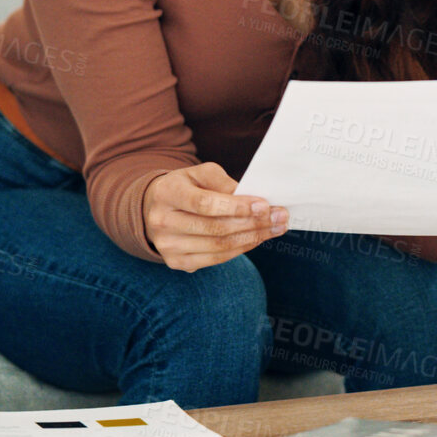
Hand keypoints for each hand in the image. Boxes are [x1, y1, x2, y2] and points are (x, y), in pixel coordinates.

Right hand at [140, 162, 287, 271]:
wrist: (156, 207)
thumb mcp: (201, 173)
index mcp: (167, 193)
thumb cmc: (187, 187)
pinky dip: (241, 249)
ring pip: (219, 247)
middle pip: (215, 228)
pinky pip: (216, 260)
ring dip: (253, 238)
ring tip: (275, 228)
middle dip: (254, 223)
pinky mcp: (176, 262)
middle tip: (280, 217)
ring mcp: (167, 246)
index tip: (265, 205)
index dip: (237, 207)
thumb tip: (255, 201)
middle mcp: (162, 222)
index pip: (205, 204)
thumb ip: (224, 183)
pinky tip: (257, 238)